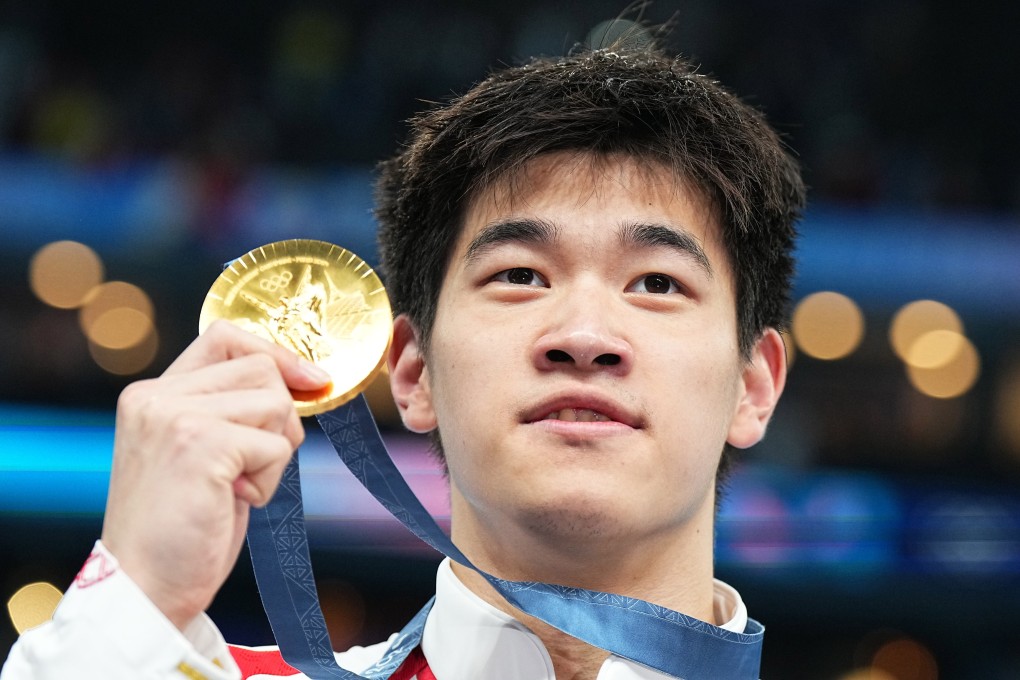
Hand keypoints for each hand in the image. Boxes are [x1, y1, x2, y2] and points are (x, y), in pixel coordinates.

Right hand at [100, 320, 330, 629]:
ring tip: (236, 486)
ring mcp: (176, 417)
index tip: (309, 380)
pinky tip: (234, 502)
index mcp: (151, 393)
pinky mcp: (201, 444)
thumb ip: (231, 409)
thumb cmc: (181, 526)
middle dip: (279, 418)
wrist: (145, 587)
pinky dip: (270, 481)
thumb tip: (308, 377)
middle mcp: (157, 396)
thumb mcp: (202, 452)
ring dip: (274, 452)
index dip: (275, 354)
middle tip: (252, 464)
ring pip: (276, 403)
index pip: (225, 337)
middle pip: (263, 369)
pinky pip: (276, 446)